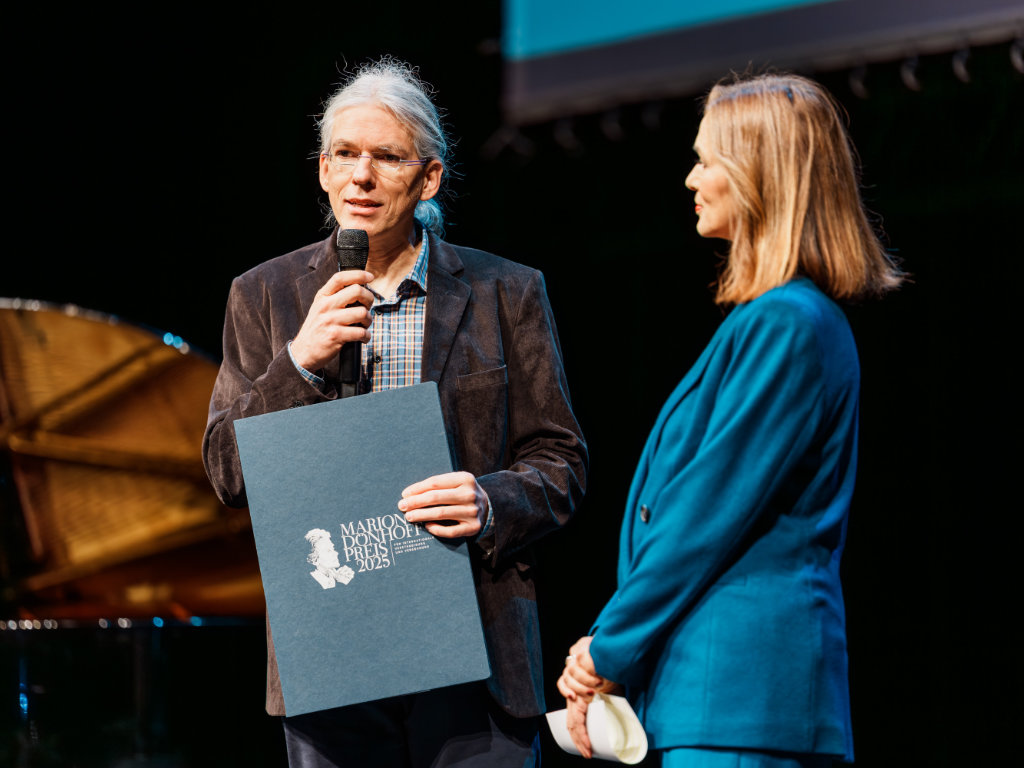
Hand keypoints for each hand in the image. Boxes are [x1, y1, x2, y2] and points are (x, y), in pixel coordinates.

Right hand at [290, 270, 374, 371]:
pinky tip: (363, 337)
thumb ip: (335, 297)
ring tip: (364, 325)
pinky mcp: (335, 336)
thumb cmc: (316, 329)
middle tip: (367, 307)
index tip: (369, 277)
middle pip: (357, 291)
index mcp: (322, 296)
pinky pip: (361, 332)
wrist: (303, 352)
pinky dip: (366, 336)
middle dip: (369, 299)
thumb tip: (359, 289)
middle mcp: (325, 306)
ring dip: (368, 320)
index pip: (340, 278)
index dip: (358, 275)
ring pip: (362, 312)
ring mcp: (330, 320)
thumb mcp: (320, 308)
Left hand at [398, 471, 488, 538]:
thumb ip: (438, 485)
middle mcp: (470, 494)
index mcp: (465, 478)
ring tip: (409, 516)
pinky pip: (450, 531)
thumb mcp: (456, 482)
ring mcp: (472, 511)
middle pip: (436, 498)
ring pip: (441, 514)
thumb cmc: (463, 493)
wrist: (488, 507)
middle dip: (416, 502)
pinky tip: (427, 526)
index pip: (435, 483)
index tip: (404, 494)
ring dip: (421, 515)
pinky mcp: (473, 527)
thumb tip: (410, 494)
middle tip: (402, 506)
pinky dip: (436, 528)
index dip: (417, 489)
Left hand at [556, 636, 620, 757]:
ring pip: (572, 696)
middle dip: (579, 738)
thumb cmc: (607, 671)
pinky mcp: (571, 666)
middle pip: (571, 722)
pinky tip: (577, 693)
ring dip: (585, 690)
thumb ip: (614, 705)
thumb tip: (635, 726)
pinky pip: (566, 681)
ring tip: (598, 683)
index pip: (575, 723)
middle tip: (588, 750)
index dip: (580, 739)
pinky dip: (573, 687)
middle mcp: (574, 694)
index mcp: (580, 701)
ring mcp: (571, 682)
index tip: (587, 753)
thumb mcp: (612, 691)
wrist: (602, 648)